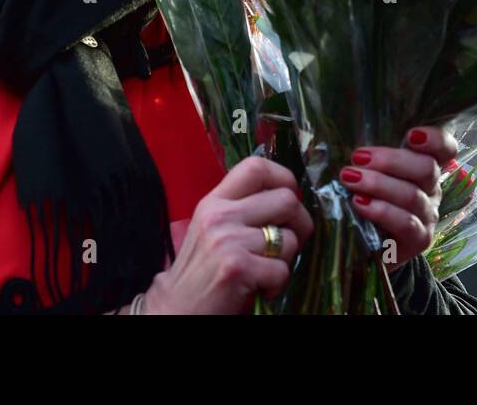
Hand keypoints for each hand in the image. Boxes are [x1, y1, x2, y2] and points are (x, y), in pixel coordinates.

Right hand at [143, 155, 313, 313]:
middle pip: (286, 200)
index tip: (291, 196)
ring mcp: (227, 241)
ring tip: (267, 271)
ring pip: (289, 239)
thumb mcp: (214, 229)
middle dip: (301, 224)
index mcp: (215, 201)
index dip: (284, 177)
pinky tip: (261, 289)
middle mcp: (220, 215)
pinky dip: (277, 285)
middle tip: (289, 243)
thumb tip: (288, 198)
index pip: (255, 166)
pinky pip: (282, 270)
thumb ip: (242, 210)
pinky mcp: (237, 268)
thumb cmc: (202, 272)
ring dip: (286, 260)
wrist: (176, 309)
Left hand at [336, 126, 458, 272]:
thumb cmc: (363, 197)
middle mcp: (432, 189)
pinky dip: (381, 211)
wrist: (363, 246)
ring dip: (378, 184)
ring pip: (413, 195)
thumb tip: (339, 136)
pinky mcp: (419, 240)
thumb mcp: (366, 171)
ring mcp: (428, 215)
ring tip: (349, 178)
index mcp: (423, 166)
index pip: (445, 149)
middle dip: (390, 160)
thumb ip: (365, 155)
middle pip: (427, 168)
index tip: (411, 135)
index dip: (435, 139)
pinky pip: (406, 222)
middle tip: (357, 157)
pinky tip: (359, 203)